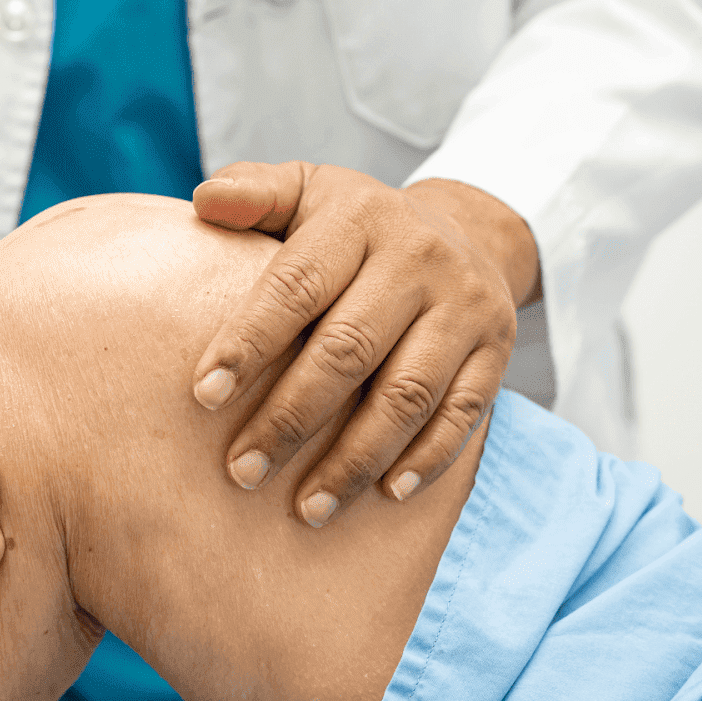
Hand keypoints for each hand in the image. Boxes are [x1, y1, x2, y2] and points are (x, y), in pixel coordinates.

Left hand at [191, 162, 539, 526]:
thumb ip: (256, 193)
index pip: (296, 285)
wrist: (467, 229)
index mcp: (359, 219)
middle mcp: (419, 258)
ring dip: (354, 459)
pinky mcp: (498, 349)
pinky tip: (384, 495)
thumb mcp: (309, 191)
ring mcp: (465, 306)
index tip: (203, 396)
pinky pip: (463, 414)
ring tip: (307, 509)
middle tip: (242, 472)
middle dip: (291, 419)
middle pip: (348, 350)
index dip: (249, 343)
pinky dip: (425, 460)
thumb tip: (204, 201)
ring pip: (406, 395)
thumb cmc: (356, 227)